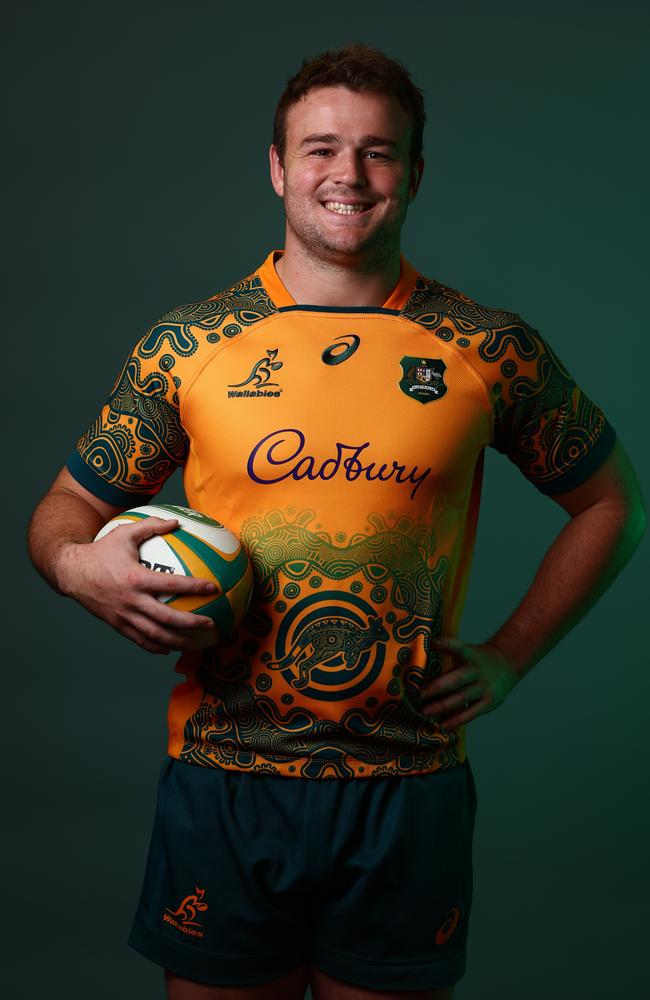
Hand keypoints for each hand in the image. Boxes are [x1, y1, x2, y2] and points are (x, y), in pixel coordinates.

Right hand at [59, 516, 218, 654]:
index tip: (213, 588)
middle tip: (212, 625)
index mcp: (136, 578)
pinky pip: (140, 640)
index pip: (171, 584)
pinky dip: (156, 647)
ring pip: (155, 635)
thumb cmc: (101, 551)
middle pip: (166, 618)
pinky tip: (171, 648)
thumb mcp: (124, 533)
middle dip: (192, 624)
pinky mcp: (117, 625)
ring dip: (179, 641)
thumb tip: (176, 522)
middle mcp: (131, 601)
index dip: (193, 587)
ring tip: (198, 643)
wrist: (71, 573)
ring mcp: (124, 616)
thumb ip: (151, 526)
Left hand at [421, 637, 520, 727]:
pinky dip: (456, 720)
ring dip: (442, 706)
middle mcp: (477, 671)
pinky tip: (443, 725)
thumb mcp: (467, 651)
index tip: (430, 643)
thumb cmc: (476, 659)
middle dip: (436, 688)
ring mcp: (484, 687)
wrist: (507, 663)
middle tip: (418, 694)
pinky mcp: (490, 702)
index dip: (444, 644)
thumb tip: (419, 656)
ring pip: (461, 698)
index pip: (457, 647)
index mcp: (469, 655)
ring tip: (424, 712)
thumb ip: (448, 654)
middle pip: (456, 679)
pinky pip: (471, 713)